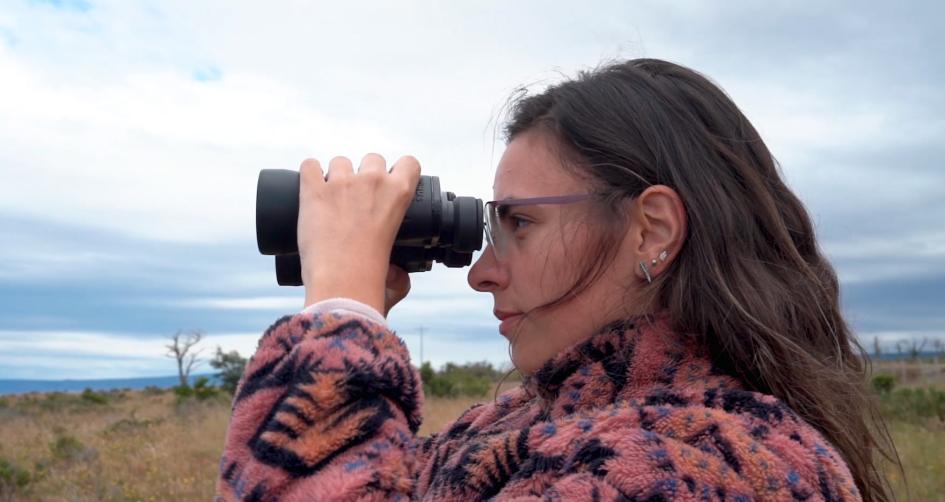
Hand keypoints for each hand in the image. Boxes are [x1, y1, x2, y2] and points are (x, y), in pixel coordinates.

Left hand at [298, 154, 420, 315]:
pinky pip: (310, 165)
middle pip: (372, 158)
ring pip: (340, 161)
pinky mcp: (314, 189)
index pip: (409, 163)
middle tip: (356, 198)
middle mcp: (372, 181)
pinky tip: (311, 189)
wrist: (341, 283)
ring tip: (330, 200)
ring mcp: (342, 182)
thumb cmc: (371, 281)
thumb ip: (401, 276)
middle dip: (365, 174)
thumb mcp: (398, 277)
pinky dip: (309, 175)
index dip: (399, 171)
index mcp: (399, 194)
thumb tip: (398, 275)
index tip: (389, 183)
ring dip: (336, 176)